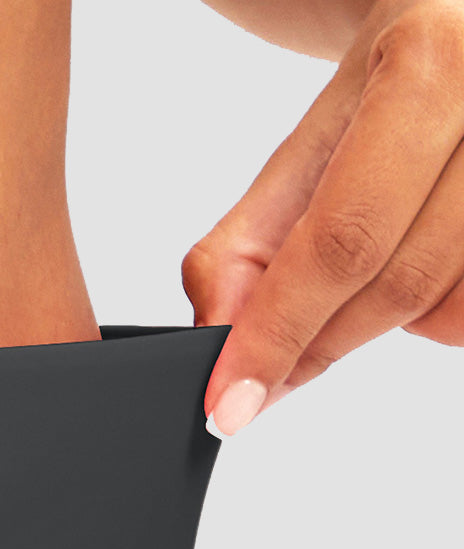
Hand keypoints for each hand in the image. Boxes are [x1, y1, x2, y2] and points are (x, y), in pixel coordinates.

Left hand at [183, 0, 463, 434]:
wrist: (463, 35)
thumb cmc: (390, 88)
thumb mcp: (307, 145)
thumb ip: (247, 244)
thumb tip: (218, 333)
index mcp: (429, 66)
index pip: (343, 238)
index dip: (278, 334)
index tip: (231, 402)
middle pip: (397, 285)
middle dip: (318, 343)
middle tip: (268, 369)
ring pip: (446, 311)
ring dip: (377, 324)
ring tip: (355, 274)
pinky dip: (428, 315)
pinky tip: (411, 263)